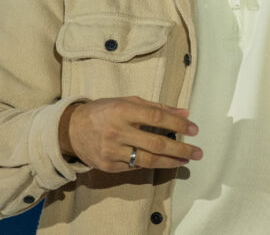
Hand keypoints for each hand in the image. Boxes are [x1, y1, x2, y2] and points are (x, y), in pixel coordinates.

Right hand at [59, 96, 202, 171]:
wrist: (71, 130)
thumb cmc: (103, 111)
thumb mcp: (127, 102)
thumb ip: (156, 107)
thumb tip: (184, 112)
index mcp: (122, 110)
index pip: (156, 117)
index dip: (178, 123)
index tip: (194, 129)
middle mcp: (117, 131)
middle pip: (156, 143)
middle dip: (181, 149)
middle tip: (198, 152)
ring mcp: (112, 151)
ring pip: (148, 160)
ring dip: (171, 161)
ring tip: (185, 160)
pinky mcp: (109, 166)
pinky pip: (136, 167)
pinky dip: (152, 165)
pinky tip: (163, 162)